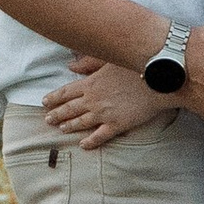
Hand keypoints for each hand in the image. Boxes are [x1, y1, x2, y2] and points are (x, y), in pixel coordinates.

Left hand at [44, 62, 179, 146]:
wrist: (159, 80)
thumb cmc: (136, 65)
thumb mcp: (110, 59)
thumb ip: (88, 62)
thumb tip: (70, 66)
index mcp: (90, 83)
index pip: (65, 92)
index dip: (53, 98)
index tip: (45, 102)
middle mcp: (93, 100)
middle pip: (69, 109)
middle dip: (56, 114)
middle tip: (47, 119)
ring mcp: (104, 114)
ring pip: (80, 123)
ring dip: (69, 126)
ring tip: (61, 129)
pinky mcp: (117, 125)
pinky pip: (99, 136)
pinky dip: (90, 142)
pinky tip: (83, 145)